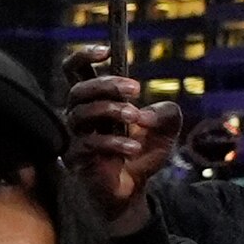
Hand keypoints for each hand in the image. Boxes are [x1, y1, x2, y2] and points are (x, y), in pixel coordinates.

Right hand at [61, 48, 173, 232]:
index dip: (85, 56)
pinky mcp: (77, 160)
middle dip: (107, 84)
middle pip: (79, 89)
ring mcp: (75, 138)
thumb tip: (150, 112)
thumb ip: (168, 113)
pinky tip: (133, 147)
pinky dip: (113, 142)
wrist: (133, 191)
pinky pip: (88, 144)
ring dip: (110, 110)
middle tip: (135, 89)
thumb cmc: (141, 155)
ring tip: (136, 117)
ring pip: (81, 113)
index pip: (75, 71)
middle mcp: (80, 115)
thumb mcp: (166, 131)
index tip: (106, 51)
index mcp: (95, 100)